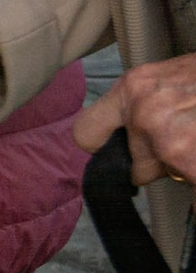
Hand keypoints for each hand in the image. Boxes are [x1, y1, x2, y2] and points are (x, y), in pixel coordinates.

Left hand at [74, 54, 195, 183]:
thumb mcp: (175, 78)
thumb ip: (150, 103)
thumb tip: (136, 136)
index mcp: (133, 89)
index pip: (87, 134)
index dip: (106, 148)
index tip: (119, 153)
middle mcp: (145, 115)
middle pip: (138, 165)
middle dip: (164, 161)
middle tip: (191, 138)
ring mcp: (171, 143)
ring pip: (173, 176)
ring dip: (190, 167)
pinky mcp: (191, 165)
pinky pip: (192, 193)